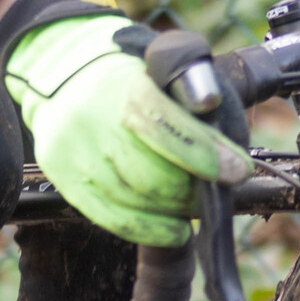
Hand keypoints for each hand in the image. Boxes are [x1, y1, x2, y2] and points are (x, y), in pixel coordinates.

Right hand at [3, 12, 250, 245]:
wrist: (63, 76)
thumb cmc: (125, 81)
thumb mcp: (158, 69)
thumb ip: (190, 90)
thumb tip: (218, 126)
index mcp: (122, 86)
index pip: (166, 125)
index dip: (207, 153)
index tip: (238, 170)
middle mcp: (92, 118)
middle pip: (152, 176)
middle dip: (192, 191)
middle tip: (213, 191)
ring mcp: (73, 151)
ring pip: (135, 201)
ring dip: (174, 212)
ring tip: (192, 208)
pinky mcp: (62, 175)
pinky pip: (112, 218)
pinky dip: (151, 231)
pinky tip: (174, 230)